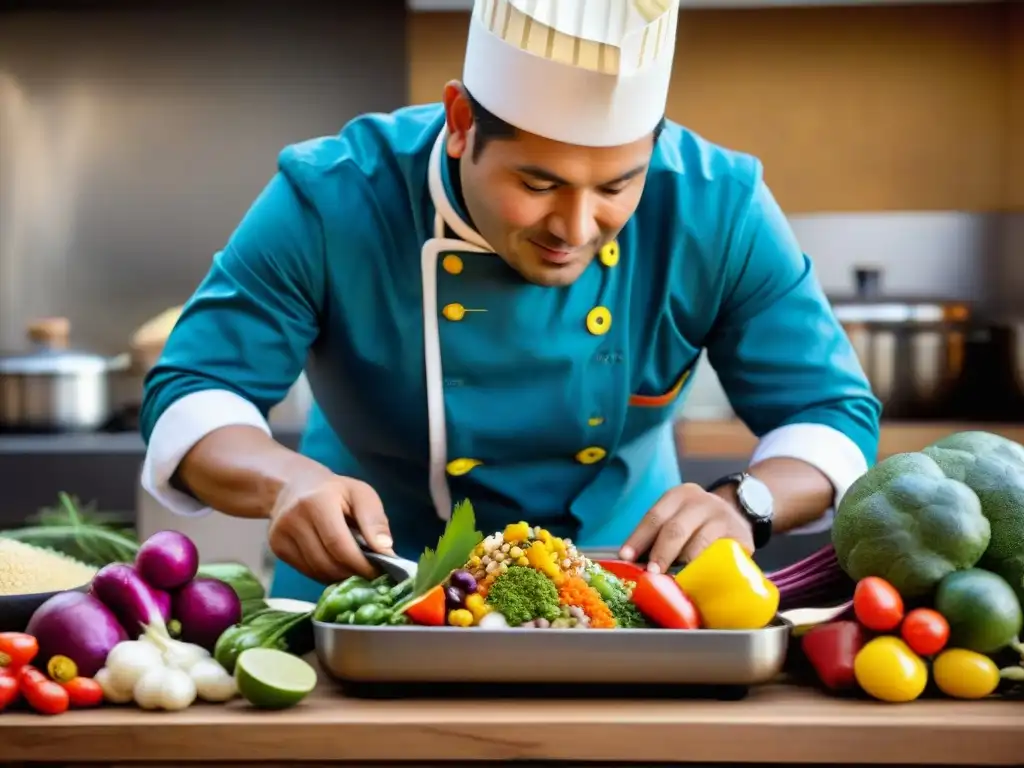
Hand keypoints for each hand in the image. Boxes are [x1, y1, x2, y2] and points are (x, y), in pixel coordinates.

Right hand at [267, 465, 393, 583]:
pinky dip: (324, 574)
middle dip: (351, 573)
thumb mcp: (361, 494)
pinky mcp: (276, 547)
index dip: (359, 564)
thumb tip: (386, 551)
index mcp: (317, 501)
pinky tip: (336, 566)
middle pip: (326, 561)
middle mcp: (294, 518)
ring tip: (354, 570)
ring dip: (339, 577)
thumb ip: (375, 520)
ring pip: (315, 571)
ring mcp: (281, 534)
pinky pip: (305, 571)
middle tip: (369, 574)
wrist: (294, 485)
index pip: (338, 544)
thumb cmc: (335, 490)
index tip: (378, 572)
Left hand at [620, 482, 753, 573]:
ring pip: (698, 545)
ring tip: (672, 581)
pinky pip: (718, 556)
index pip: (654, 517)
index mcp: (678, 496)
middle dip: (660, 554)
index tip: (626, 557)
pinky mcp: (740, 536)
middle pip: (675, 529)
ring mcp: (722, 517)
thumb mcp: (678, 520)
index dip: (638, 539)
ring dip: (683, 566)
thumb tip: (632, 565)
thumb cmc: (697, 526)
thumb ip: (657, 538)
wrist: (739, 517)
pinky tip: (696, 581)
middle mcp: (701, 501)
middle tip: (652, 573)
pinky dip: (704, 570)